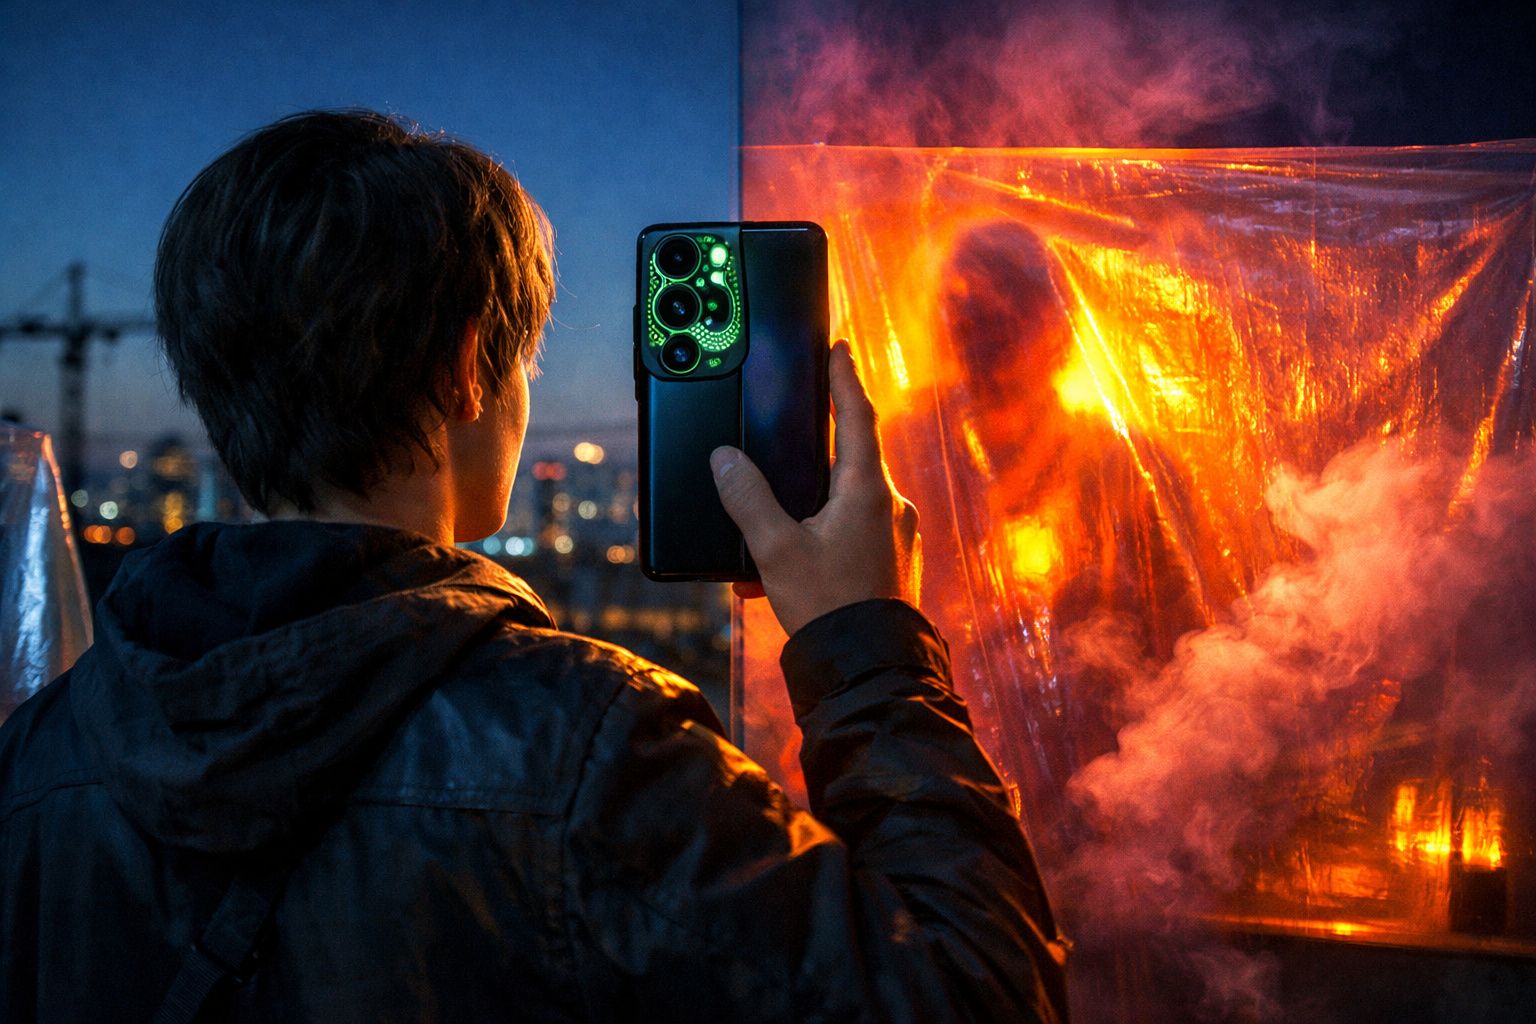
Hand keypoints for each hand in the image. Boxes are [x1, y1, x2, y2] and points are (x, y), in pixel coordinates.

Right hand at [710, 340, 919, 636]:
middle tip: (787, 446)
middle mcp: (890, 506)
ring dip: (805, 515)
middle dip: (809, 460)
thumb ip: (747, 499)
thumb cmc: (829, 608)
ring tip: (766, 546)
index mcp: (867, 491)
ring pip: (845, 505)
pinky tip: (783, 577)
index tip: (840, 348)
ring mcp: (896, 536)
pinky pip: (852, 536)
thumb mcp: (775, 551)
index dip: (845, 378)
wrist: (868, 668)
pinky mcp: (893, 563)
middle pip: (849, 460)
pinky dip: (818, 544)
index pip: (857, 416)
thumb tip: (725, 459)